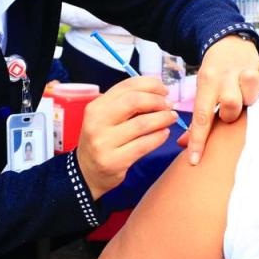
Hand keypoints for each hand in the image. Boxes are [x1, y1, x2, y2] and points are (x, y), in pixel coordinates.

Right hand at [76, 77, 176, 199]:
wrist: (87, 173)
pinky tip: (164, 134)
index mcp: (96, 106)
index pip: (127, 86)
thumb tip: (158, 93)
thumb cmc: (102, 140)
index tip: (164, 90)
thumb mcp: (106, 118)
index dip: (150, 85)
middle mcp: (97, 122)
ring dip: (162, 118)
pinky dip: (158, 137)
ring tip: (171, 117)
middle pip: (134, 101)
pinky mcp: (114, 161)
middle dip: (157, 101)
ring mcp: (104, 142)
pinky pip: (144, 145)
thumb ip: (127, 104)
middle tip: (169, 105)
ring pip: (142, 124)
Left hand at [179, 35, 258, 164]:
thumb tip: (182, 144)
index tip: (194, 160)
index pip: (201, 116)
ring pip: (252, 88)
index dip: (198, 140)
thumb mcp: (202, 91)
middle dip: (232, 112)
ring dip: (251, 95)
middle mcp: (224, 74)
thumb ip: (197, 119)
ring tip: (247, 93)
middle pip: (231, 104)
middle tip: (233, 107)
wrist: (226, 41)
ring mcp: (244, 67)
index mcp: (206, 82)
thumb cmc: (215, 75)